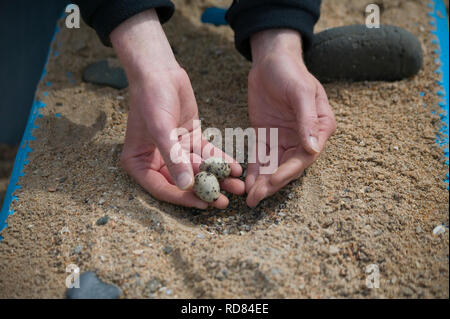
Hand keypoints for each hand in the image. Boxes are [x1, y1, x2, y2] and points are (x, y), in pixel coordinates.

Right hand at [111, 10, 243, 208]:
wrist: (160, 70)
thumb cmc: (151, 98)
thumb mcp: (161, 128)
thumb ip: (173, 158)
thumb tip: (186, 186)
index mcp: (139, 163)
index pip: (162, 188)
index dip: (183, 198)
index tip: (204, 204)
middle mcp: (156, 160)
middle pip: (183, 182)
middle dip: (205, 191)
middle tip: (224, 202)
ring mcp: (174, 151)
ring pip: (198, 170)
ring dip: (218, 178)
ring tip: (238, 186)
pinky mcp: (189, 140)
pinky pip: (206, 154)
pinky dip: (220, 161)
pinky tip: (236, 168)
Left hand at [245, 29, 335, 206]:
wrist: (270, 60)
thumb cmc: (290, 71)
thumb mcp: (301, 92)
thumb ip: (307, 120)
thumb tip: (313, 149)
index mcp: (319, 127)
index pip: (305, 156)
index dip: (288, 171)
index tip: (272, 181)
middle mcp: (303, 137)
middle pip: (288, 166)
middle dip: (273, 183)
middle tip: (256, 198)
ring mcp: (283, 137)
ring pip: (274, 165)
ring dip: (262, 181)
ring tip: (250, 197)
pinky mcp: (266, 135)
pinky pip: (260, 156)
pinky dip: (254, 170)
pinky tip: (246, 183)